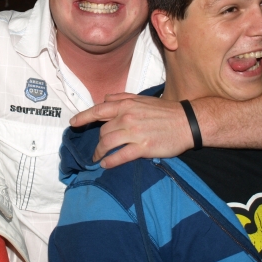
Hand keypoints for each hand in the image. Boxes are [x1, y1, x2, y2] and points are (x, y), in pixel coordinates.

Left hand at [70, 93, 194, 167]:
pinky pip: (120, 156)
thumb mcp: (142, 98)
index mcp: (126, 104)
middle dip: (98, 141)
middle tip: (97, 149)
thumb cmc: (165, 111)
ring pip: (107, 143)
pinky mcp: (143, 147)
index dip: (83, 117)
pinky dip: (110, 161)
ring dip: (99, 152)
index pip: (98, 110)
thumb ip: (122, 97)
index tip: (73, 123)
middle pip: (102, 131)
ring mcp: (134, 132)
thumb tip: (105, 98)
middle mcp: (127, 117)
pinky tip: (106, 164)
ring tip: (98, 158)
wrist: (187, 122)